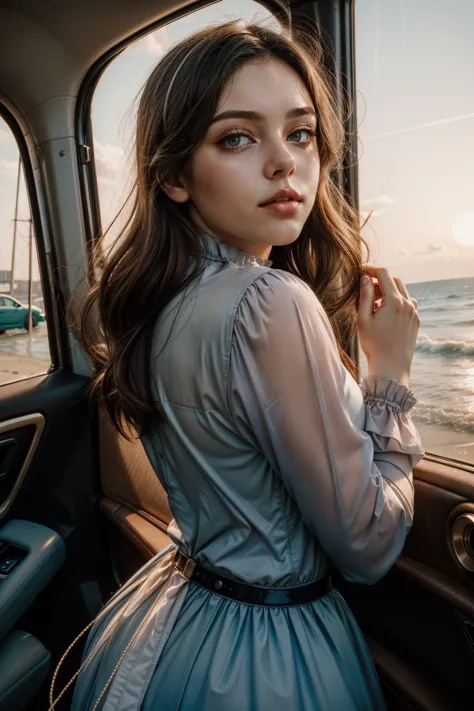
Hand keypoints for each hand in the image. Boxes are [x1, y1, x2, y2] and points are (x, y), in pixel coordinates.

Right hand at [357, 266, 419, 386]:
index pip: (384, 274)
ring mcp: (414, 312)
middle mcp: (408, 304)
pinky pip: (407, 303)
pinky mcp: (416, 320)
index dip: (371, 269)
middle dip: (380, 280)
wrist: (392, 366)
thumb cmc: (374, 344)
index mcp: (394, 301)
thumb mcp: (363, 319)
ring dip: (388, 291)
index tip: (361, 270)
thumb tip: (365, 278)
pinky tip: (385, 314)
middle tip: (366, 289)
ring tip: (375, 305)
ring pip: (402, 291)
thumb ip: (365, 296)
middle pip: (394, 280)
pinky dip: (396, 301)